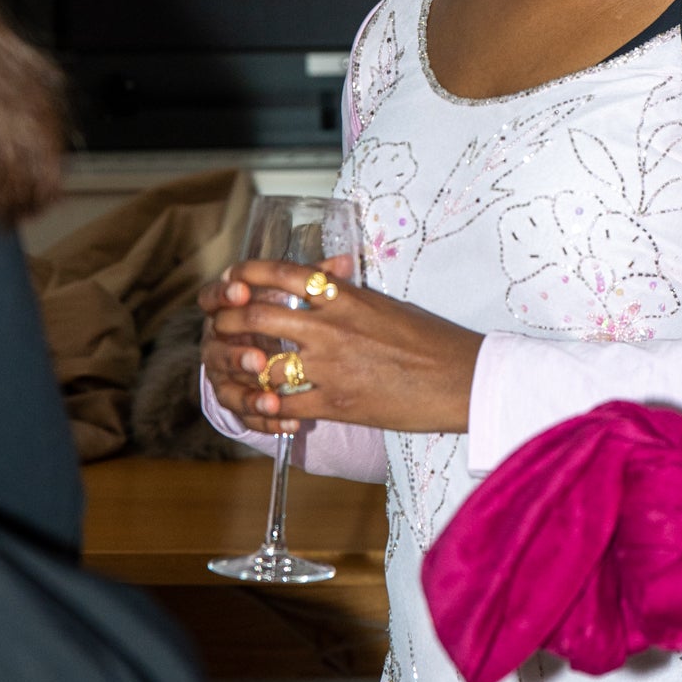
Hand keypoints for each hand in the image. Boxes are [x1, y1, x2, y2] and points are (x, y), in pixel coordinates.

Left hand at [199, 256, 482, 435]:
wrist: (461, 378)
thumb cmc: (431, 339)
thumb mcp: (387, 303)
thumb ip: (350, 292)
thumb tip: (328, 273)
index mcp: (346, 295)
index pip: (282, 273)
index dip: (246, 274)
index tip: (231, 279)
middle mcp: (332, 326)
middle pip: (258, 315)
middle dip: (229, 320)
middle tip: (220, 325)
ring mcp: (332, 366)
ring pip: (263, 364)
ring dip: (241, 368)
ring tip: (233, 369)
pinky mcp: (338, 404)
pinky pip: (286, 406)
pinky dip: (268, 408)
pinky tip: (263, 408)